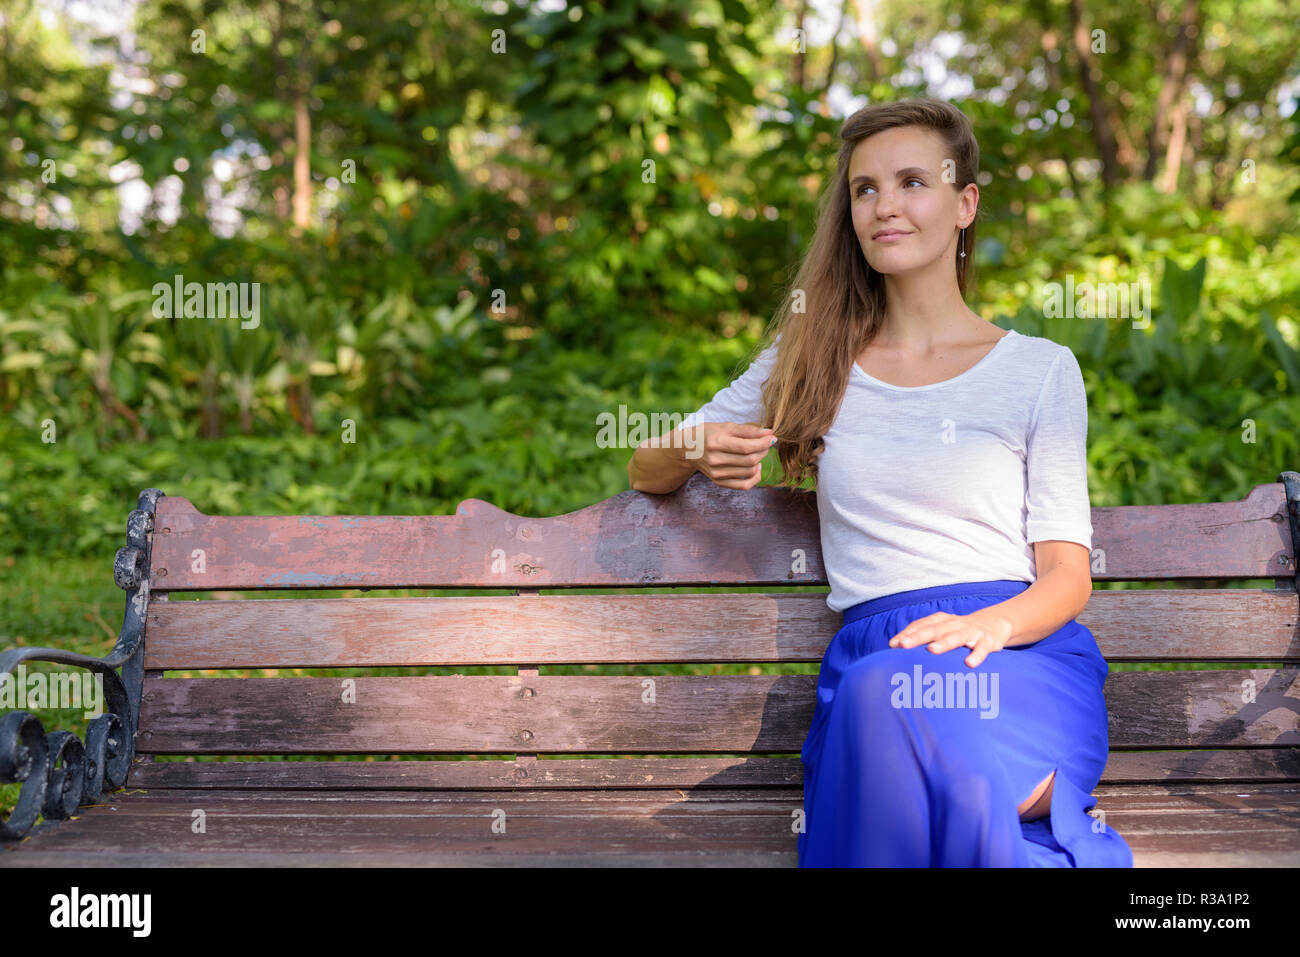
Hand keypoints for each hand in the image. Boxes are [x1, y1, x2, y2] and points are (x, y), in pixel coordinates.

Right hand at [692, 421, 775, 489]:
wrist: (689, 449)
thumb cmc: (710, 434)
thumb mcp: (726, 426)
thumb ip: (748, 430)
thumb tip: (769, 433)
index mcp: (716, 442)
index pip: (746, 447)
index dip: (763, 443)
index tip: (772, 438)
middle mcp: (715, 460)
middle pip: (749, 460)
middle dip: (763, 451)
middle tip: (765, 444)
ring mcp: (717, 473)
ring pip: (749, 472)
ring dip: (760, 462)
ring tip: (758, 453)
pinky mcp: (719, 482)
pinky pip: (743, 486)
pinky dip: (754, 478)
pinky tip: (755, 468)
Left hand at [887, 608, 1013, 667]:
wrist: (995, 623)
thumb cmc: (960, 630)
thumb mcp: (942, 629)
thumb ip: (922, 635)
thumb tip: (894, 646)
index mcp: (941, 620)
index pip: (921, 625)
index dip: (907, 634)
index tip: (893, 645)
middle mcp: (954, 624)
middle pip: (934, 629)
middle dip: (918, 637)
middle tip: (903, 645)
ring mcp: (971, 632)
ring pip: (956, 637)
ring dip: (944, 643)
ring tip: (931, 650)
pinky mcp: (988, 640)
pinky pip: (982, 648)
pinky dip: (976, 655)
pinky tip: (969, 664)